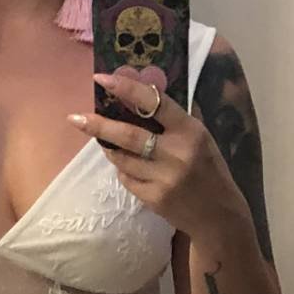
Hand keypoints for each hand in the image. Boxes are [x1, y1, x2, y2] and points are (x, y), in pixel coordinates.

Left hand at [67, 67, 244, 238]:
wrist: (218, 215)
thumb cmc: (209, 169)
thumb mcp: (201, 138)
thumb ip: (175, 118)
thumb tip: (144, 90)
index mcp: (190, 131)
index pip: (155, 103)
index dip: (126, 89)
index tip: (102, 78)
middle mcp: (176, 153)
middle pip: (128, 135)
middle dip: (99, 125)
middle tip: (76, 118)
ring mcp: (163, 179)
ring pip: (122, 158)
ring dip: (109, 148)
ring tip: (105, 141)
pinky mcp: (154, 199)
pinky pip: (127, 178)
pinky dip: (123, 170)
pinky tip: (129, 167)